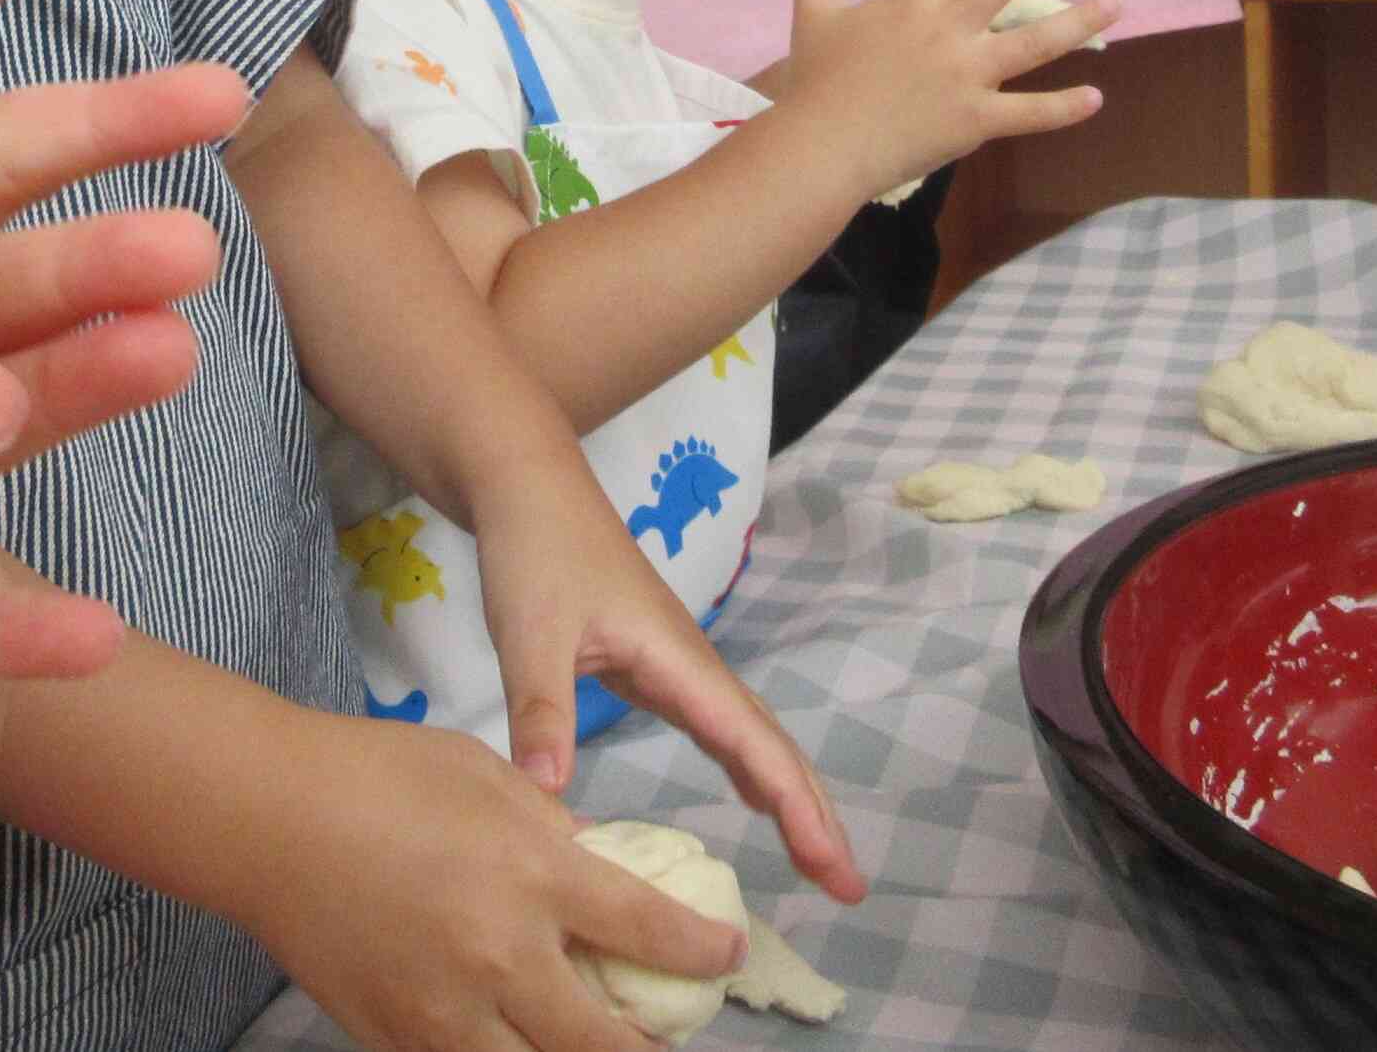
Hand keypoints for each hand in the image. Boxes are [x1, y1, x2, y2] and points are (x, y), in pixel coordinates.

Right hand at [241, 714, 748, 1051]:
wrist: (268, 819)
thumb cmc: (377, 776)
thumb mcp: (487, 777)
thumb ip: (551, 827)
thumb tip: (594, 863)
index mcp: (534, 877)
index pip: (649, 930)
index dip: (704, 951)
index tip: (725, 953)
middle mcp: (503, 957)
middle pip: (608, 1044)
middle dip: (652, 1047)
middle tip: (665, 1034)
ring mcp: (447, 1012)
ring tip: (594, 1043)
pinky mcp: (397, 1040)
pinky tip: (515, 1041)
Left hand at [471, 467, 865, 902]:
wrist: (528, 488)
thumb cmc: (535, 551)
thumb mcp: (530, 634)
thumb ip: (541, 712)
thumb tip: (548, 797)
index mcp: (679, 660)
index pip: (756, 745)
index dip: (799, 809)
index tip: (835, 867)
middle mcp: (694, 666)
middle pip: (773, 746)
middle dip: (813, 814)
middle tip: (848, 888)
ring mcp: (679, 665)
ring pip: (752, 738)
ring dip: (789, 794)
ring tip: (820, 860)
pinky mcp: (656, 666)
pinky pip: (719, 729)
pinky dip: (749, 768)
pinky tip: (756, 798)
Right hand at [778, 0, 1118, 200]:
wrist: (821, 150)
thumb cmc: (816, 84)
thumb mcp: (813, 19)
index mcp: (908, 4)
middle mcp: (944, 32)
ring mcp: (965, 77)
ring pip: (1032, 44)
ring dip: (1078, 21)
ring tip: (1118, 0)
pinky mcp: (974, 121)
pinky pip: (1027, 115)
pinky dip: (1062, 108)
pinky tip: (1097, 97)